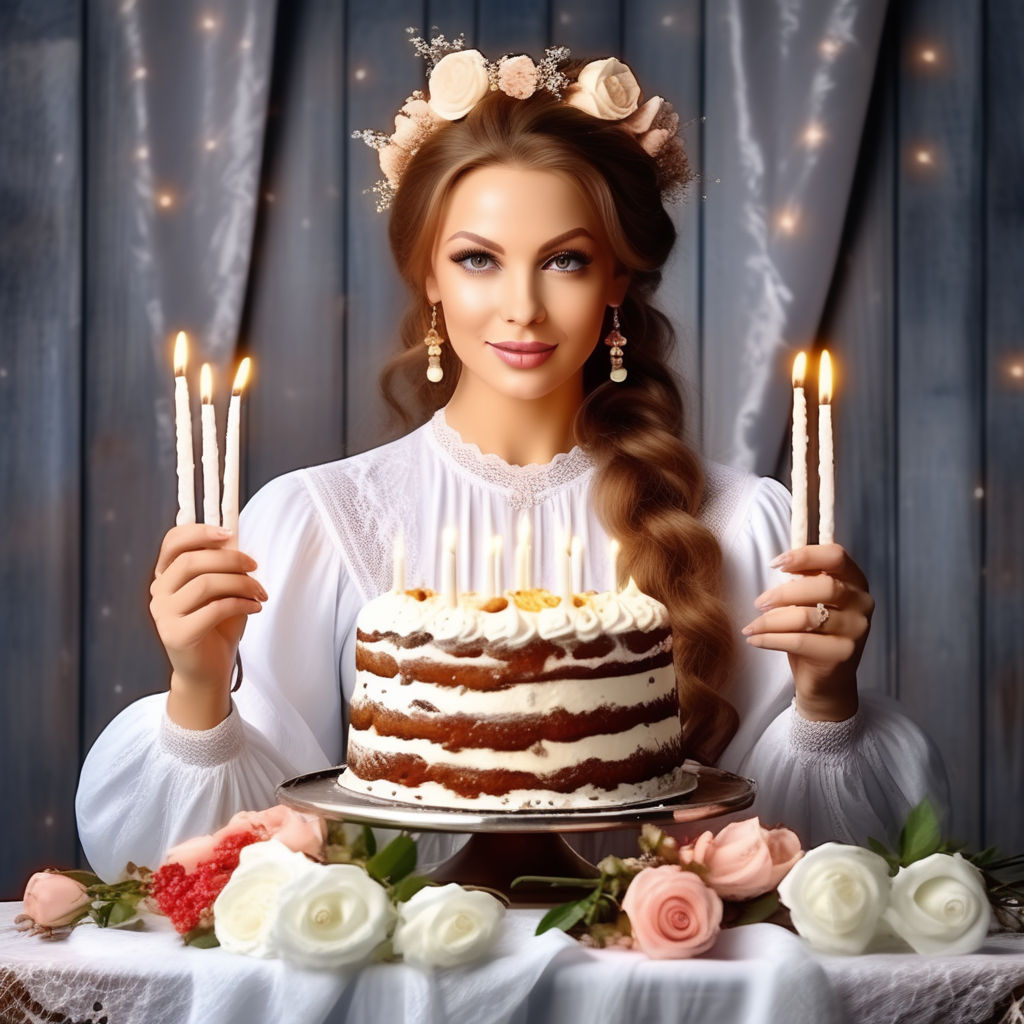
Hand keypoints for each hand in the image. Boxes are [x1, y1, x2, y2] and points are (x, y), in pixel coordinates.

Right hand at [149, 524, 266, 728]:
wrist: (210, 671)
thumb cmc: (218, 626)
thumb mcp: (223, 589)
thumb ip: (223, 565)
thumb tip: (234, 536)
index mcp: (166, 576)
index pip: (173, 542)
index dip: (200, 531)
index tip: (230, 533)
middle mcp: (158, 593)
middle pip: (191, 560)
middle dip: (230, 559)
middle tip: (255, 566)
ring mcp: (163, 614)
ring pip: (205, 583)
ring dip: (241, 583)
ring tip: (259, 592)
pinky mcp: (176, 634)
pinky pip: (214, 608)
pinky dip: (241, 603)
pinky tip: (255, 607)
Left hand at [741, 544, 872, 721]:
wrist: (827, 681)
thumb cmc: (814, 634)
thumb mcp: (811, 602)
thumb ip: (803, 581)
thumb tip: (779, 563)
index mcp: (855, 581)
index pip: (835, 556)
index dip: (805, 555)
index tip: (775, 563)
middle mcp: (862, 603)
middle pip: (823, 586)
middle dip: (783, 593)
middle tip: (759, 602)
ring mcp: (856, 629)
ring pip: (807, 617)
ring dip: (771, 620)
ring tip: (752, 626)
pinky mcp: (843, 653)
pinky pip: (800, 641)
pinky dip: (770, 639)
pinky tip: (755, 639)